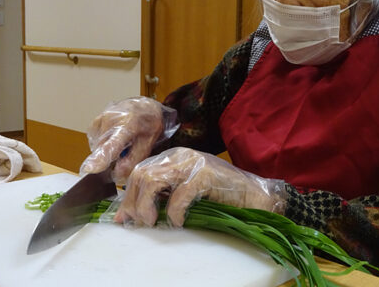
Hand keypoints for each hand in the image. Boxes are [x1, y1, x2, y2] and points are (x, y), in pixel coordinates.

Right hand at [80, 97, 165, 182]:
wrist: (145, 107)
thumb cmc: (149, 125)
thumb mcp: (147, 144)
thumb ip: (132, 160)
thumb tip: (116, 174)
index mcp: (128, 124)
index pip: (111, 145)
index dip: (100, 158)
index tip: (89, 169)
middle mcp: (111, 118)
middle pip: (102, 151)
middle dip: (110, 158)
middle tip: (125, 152)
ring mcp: (100, 118)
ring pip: (97, 147)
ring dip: (106, 151)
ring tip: (121, 142)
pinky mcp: (95, 121)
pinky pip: (94, 141)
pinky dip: (103, 144)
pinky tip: (114, 138)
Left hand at [114, 147, 285, 226]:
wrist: (254, 196)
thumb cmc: (221, 195)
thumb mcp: (186, 189)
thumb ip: (164, 193)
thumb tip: (135, 212)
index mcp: (174, 157)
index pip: (139, 171)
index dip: (128, 196)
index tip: (124, 218)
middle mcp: (180, 155)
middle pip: (141, 174)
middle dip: (133, 202)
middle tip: (139, 222)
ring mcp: (193, 163)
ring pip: (152, 180)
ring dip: (146, 205)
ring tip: (153, 222)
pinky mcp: (205, 175)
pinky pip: (178, 195)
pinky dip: (174, 212)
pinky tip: (179, 221)